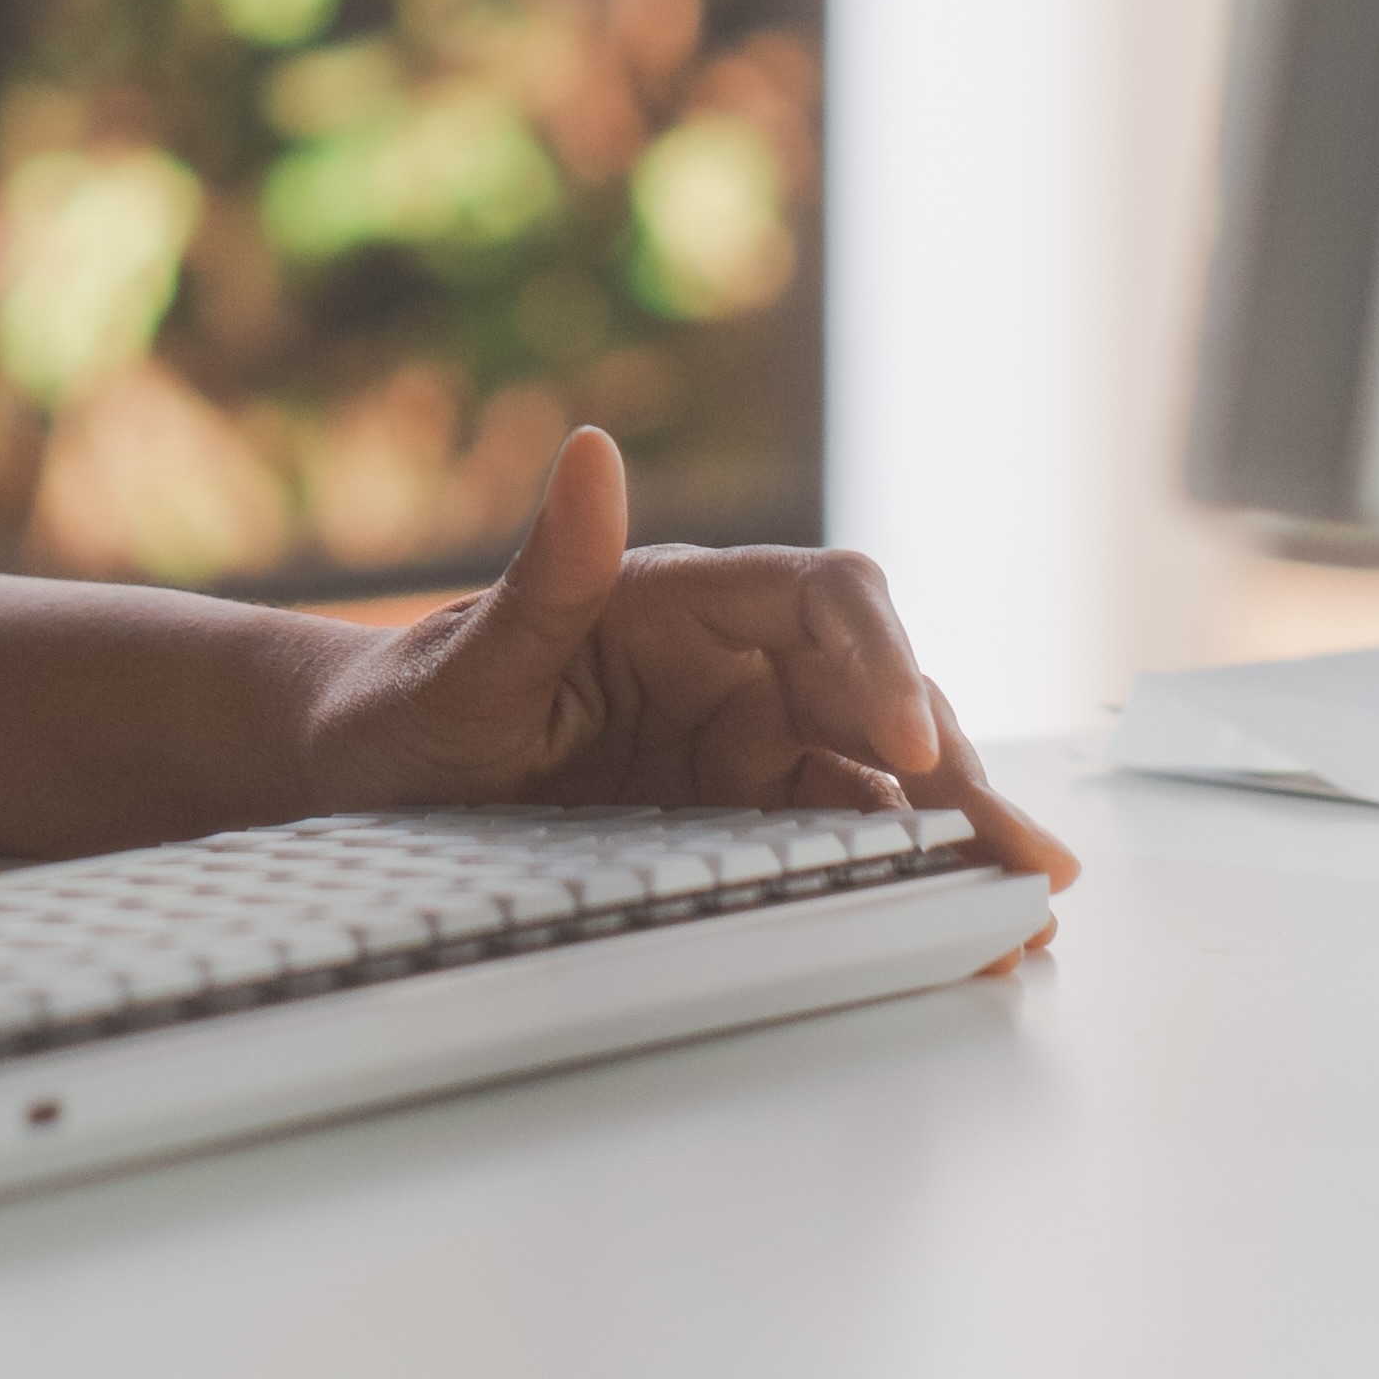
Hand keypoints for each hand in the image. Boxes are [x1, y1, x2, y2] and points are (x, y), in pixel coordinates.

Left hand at [302, 428, 1077, 941]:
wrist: (357, 786)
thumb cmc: (403, 711)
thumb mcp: (465, 665)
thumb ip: (543, 576)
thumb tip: (594, 451)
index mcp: (679, 599)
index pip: (823, 596)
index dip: (883, 658)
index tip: (907, 741)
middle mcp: (732, 663)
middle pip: (882, 694)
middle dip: (957, 773)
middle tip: (1017, 863)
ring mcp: (745, 743)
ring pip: (883, 776)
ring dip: (956, 835)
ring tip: (1021, 912)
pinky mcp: (741, 817)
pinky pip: (842, 839)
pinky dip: (905, 880)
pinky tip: (961, 928)